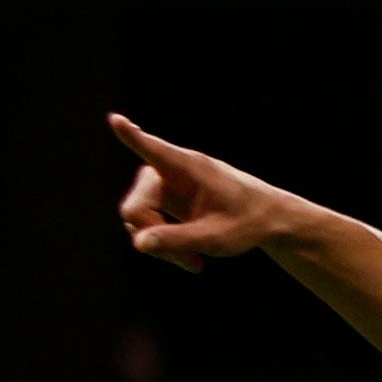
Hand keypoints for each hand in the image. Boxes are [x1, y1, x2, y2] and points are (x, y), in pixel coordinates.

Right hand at [110, 114, 313, 272]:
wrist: (265, 219)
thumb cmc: (246, 222)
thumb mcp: (216, 238)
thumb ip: (178, 240)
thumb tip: (139, 243)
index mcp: (187, 167)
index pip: (154, 150)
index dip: (132, 137)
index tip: (117, 119)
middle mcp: (168, 171)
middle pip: (135, 206)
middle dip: (153, 236)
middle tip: (187, 261)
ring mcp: (162, 185)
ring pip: (138, 219)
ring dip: (160, 245)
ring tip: (194, 262)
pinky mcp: (162, 199)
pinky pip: (146, 224)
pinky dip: (163, 244)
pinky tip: (191, 260)